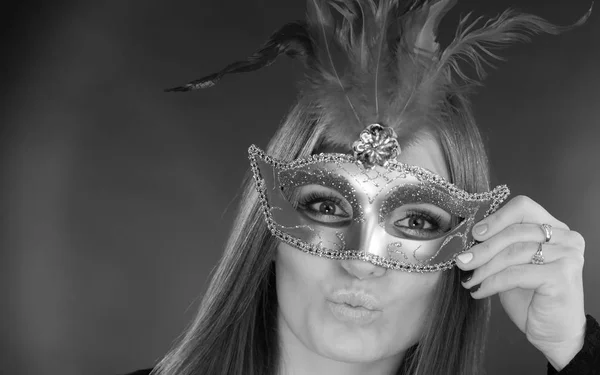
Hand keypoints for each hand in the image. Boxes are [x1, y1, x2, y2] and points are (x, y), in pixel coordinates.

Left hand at [455, 195, 586, 369]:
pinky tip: (480, 291)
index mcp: (555, 228)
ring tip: (469, 278)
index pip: (523, 207)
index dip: (495, 218)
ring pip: (514, 252)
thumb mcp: (511, 265)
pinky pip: (516, 273)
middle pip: (515, 231)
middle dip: (483, 248)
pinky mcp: (562, 276)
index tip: (474, 233)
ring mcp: (567, 256)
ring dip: (484, 267)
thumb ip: (498, 246)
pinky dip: (492, 282)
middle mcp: (566, 238)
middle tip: (462, 260)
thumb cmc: (531, 297)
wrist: (553, 333)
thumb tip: (465, 236)